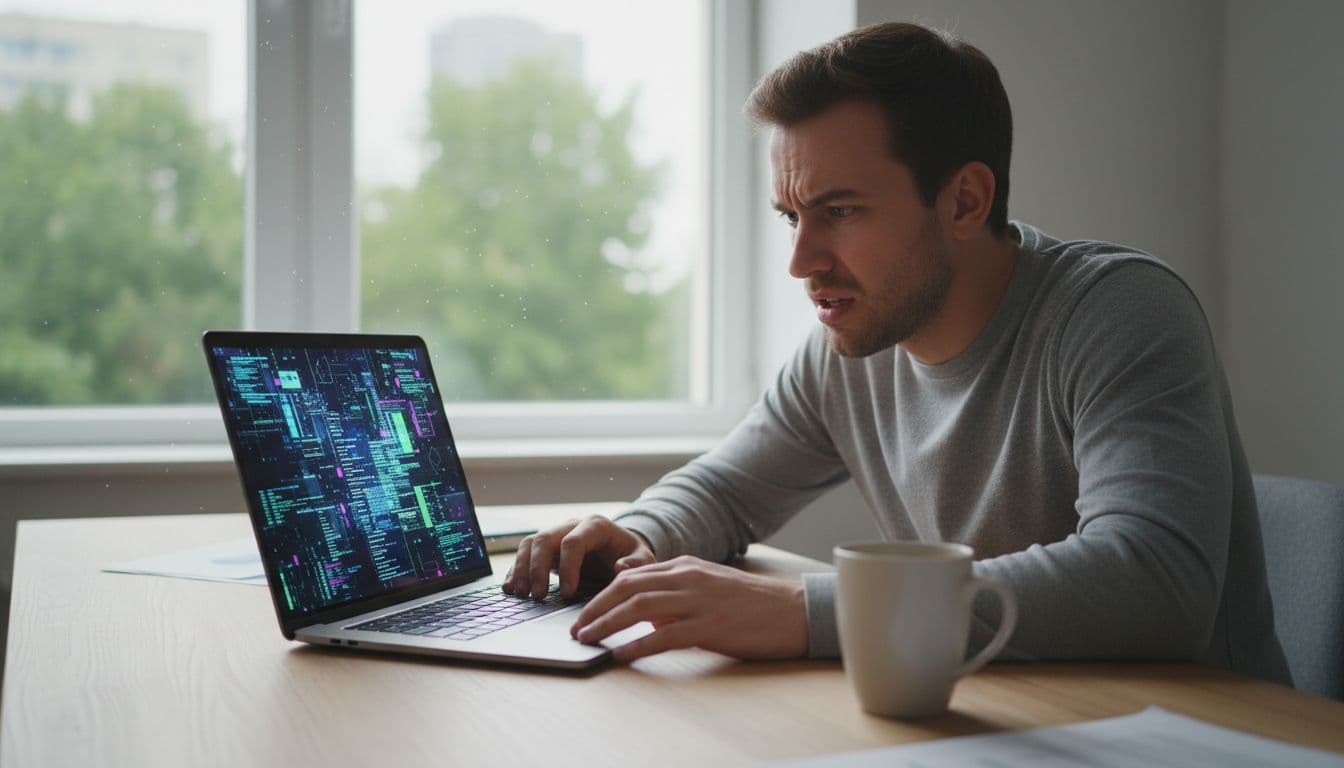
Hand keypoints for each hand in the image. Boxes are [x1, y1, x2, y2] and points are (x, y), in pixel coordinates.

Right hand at [502, 515, 655, 599]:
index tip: (569, 594)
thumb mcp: (644, 559)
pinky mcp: (547, 550)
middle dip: (537, 568)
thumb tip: (620, 567)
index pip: (573, 542)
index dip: (568, 568)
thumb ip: (637, 563)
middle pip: (545, 539)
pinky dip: (516, 570)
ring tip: (520, 594)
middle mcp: (572, 526)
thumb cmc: (632, 556)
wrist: (623, 551)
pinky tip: (511, 589)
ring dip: (522, 569)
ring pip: (530, 544)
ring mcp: (557, 536)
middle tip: (538, 596)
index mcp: (596, 526)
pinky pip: (525, 554)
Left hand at [570, 556, 807, 662]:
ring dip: (606, 624)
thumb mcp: (708, 587)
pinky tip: (620, 656)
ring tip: (587, 641)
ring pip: (639, 607)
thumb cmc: (752, 604)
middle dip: (595, 609)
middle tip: (575, 629)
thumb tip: (641, 611)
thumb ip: (675, 593)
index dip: (601, 595)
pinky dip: (636, 645)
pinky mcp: (711, 626)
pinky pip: (664, 636)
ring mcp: (699, 601)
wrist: (795, 611)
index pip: (631, 576)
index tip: (582, 613)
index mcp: (686, 566)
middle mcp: (688, 577)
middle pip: (627, 588)